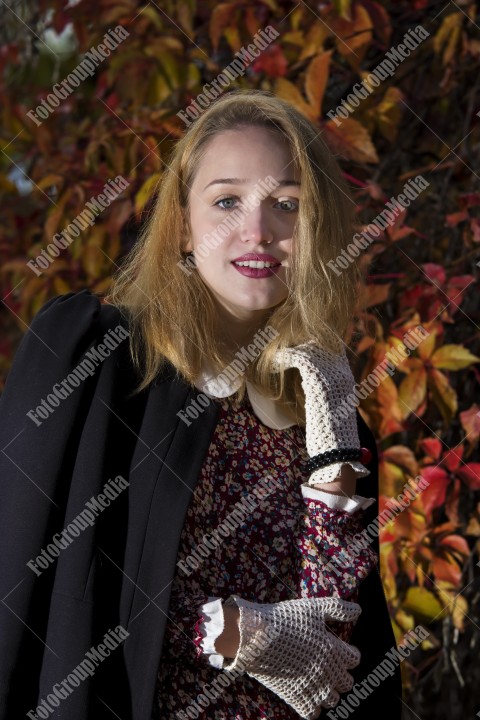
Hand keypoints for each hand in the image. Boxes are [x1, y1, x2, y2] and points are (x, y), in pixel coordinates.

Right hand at [223, 595, 361, 719]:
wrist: (258, 636)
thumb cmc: (286, 619)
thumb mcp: (313, 608)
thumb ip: (338, 609)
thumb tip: (358, 610)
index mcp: (334, 650)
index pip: (354, 660)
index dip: (349, 654)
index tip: (341, 650)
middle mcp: (328, 671)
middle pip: (347, 682)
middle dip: (340, 674)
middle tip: (329, 665)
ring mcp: (312, 687)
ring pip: (333, 700)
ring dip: (329, 691)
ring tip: (319, 680)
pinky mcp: (296, 698)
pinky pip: (314, 713)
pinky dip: (313, 706)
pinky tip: (307, 694)